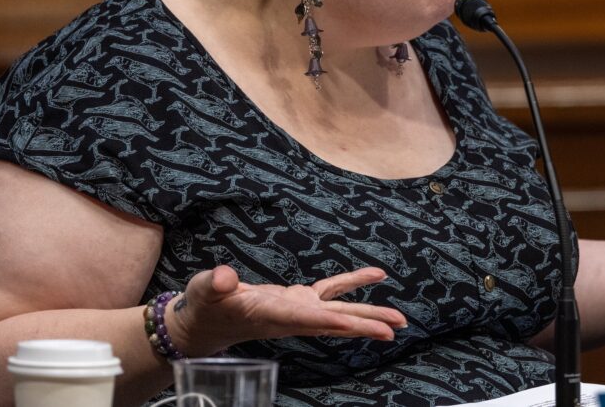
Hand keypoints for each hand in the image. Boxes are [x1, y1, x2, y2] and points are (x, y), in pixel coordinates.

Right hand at [168, 265, 407, 356]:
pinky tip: (376, 275)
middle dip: (365, 326)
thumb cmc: (205, 305)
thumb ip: (215, 284)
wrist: (206, 319)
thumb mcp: (204, 291)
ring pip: (340, 312)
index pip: (307, 319)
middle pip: (334, 323)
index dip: (333, 322)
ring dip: (369, 314)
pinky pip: (332, 290)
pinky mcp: (299, 299)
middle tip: (395, 329)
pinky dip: (354, 282)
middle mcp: (292, 316)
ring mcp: (299, 309)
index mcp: (272, 315)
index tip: (356, 327)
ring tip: (399, 320)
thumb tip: (224, 278)